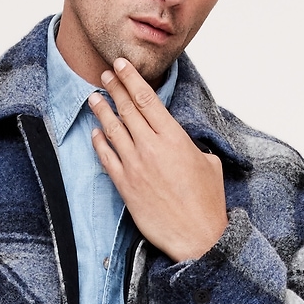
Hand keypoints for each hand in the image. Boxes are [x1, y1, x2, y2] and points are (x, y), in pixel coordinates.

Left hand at [87, 59, 228, 262]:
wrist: (197, 237)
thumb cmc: (207, 203)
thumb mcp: (209, 163)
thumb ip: (191, 145)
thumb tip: (179, 139)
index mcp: (174, 137)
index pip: (147, 99)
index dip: (131, 78)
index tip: (121, 65)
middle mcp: (151, 148)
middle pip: (127, 109)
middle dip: (114, 88)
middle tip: (105, 75)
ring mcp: (135, 167)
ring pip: (113, 130)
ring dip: (101, 111)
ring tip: (94, 97)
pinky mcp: (125, 186)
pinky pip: (106, 159)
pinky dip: (99, 143)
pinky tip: (95, 134)